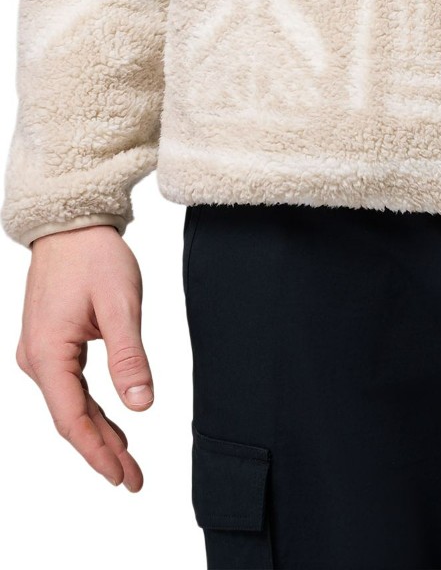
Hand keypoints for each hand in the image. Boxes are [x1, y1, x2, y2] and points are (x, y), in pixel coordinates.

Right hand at [15, 224, 152, 489]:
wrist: (70, 222)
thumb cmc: (93, 255)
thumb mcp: (120, 304)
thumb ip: (129, 356)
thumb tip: (141, 404)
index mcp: (48, 353)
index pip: (71, 418)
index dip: (96, 452)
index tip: (120, 477)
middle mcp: (37, 359)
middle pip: (70, 418)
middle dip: (101, 451)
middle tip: (133, 480)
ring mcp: (40, 352)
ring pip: (70, 406)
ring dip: (98, 433)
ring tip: (128, 463)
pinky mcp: (50, 344)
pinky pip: (70, 388)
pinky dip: (92, 410)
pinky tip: (113, 427)